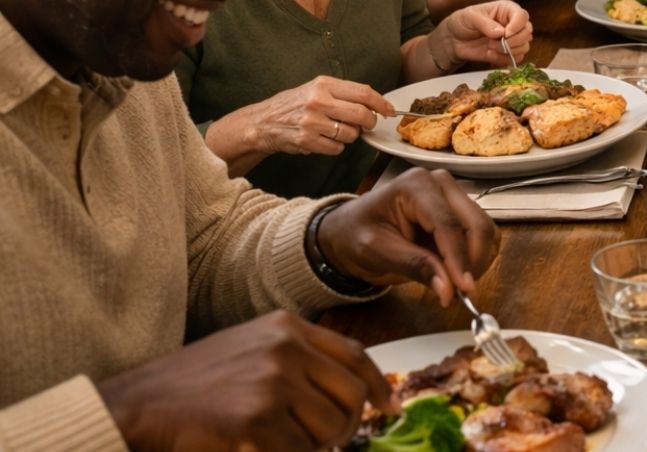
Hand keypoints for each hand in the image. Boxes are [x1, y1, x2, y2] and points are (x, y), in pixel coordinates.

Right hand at [98, 310, 394, 450]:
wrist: (137, 405)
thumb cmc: (194, 385)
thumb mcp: (251, 351)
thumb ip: (297, 361)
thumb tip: (353, 392)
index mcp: (287, 327)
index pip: (354, 354)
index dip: (377, 385)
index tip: (388, 406)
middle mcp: (286, 348)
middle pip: (350, 395)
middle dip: (347, 425)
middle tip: (330, 442)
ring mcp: (272, 382)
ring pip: (329, 429)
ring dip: (313, 446)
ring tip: (283, 443)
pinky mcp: (256, 419)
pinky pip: (296, 451)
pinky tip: (257, 449)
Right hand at [215, 76, 391, 161]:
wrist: (262, 123)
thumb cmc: (294, 105)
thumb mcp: (316, 89)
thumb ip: (343, 94)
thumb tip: (375, 104)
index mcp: (324, 84)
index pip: (364, 93)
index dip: (382, 103)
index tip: (389, 111)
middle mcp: (318, 101)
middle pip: (361, 114)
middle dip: (370, 123)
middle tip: (368, 125)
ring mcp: (312, 122)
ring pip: (351, 134)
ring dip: (350, 136)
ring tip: (336, 130)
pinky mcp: (307, 141)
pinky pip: (337, 148)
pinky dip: (336, 147)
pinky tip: (324, 140)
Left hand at [316, 168, 498, 305]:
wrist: (349, 232)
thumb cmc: (356, 236)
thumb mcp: (377, 252)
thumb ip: (415, 266)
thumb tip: (449, 289)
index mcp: (417, 185)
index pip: (449, 224)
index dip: (460, 259)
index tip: (464, 290)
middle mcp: (441, 184)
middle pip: (477, 225)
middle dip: (473, 262)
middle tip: (461, 293)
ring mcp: (453, 197)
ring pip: (485, 232)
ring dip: (477, 262)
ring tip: (454, 284)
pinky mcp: (460, 213)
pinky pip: (482, 237)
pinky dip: (476, 259)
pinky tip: (455, 272)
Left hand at [439, 0, 531, 68]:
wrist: (454, 40)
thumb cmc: (462, 22)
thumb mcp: (470, 17)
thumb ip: (485, 23)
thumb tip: (501, 32)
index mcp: (506, 10)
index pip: (522, 16)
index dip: (517, 26)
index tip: (505, 34)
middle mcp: (513, 24)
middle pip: (527, 33)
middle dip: (512, 41)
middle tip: (493, 43)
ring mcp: (512, 39)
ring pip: (524, 47)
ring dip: (507, 51)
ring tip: (489, 48)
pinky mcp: (508, 53)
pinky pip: (515, 59)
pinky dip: (503, 60)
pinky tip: (490, 56)